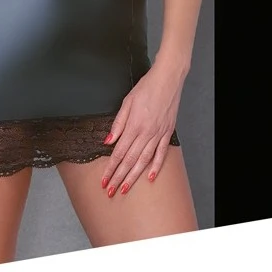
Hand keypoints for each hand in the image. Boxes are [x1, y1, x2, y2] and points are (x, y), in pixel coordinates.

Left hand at [101, 60, 184, 196]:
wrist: (168, 79)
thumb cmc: (146, 87)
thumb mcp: (127, 101)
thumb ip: (118, 123)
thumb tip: (108, 141)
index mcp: (134, 125)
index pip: (119, 153)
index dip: (111, 168)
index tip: (104, 180)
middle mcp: (146, 133)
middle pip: (130, 160)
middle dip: (119, 178)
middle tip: (110, 191)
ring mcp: (158, 134)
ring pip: (144, 161)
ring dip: (134, 176)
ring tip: (125, 189)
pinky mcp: (167, 133)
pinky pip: (161, 153)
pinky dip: (156, 166)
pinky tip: (150, 177)